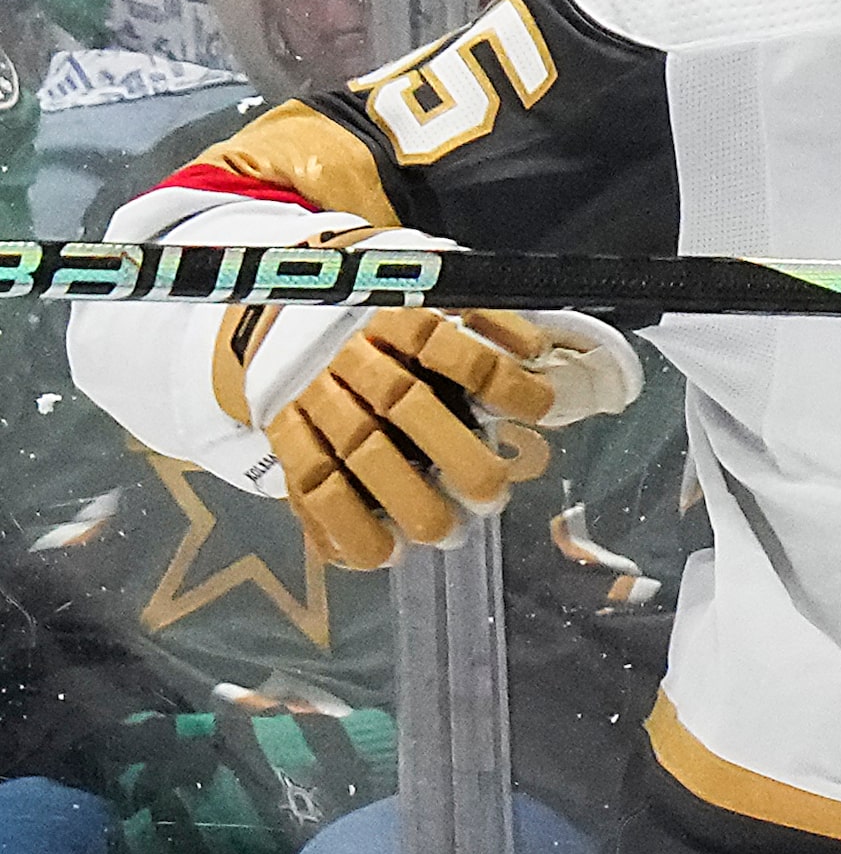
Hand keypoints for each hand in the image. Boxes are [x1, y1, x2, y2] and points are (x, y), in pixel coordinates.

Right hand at [247, 280, 642, 569]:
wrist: (295, 311)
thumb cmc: (390, 320)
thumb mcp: (435, 299)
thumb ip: (487, 324)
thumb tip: (541, 356)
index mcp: (395, 313)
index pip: (447, 343)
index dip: (497, 378)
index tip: (542, 408)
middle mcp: (352, 355)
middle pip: (402, 403)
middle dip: (454, 455)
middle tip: (493, 495)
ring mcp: (314, 396)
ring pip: (354, 451)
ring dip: (402, 500)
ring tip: (445, 534)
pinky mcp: (286, 433)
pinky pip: (307, 485)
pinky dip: (342, 526)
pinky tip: (381, 554)